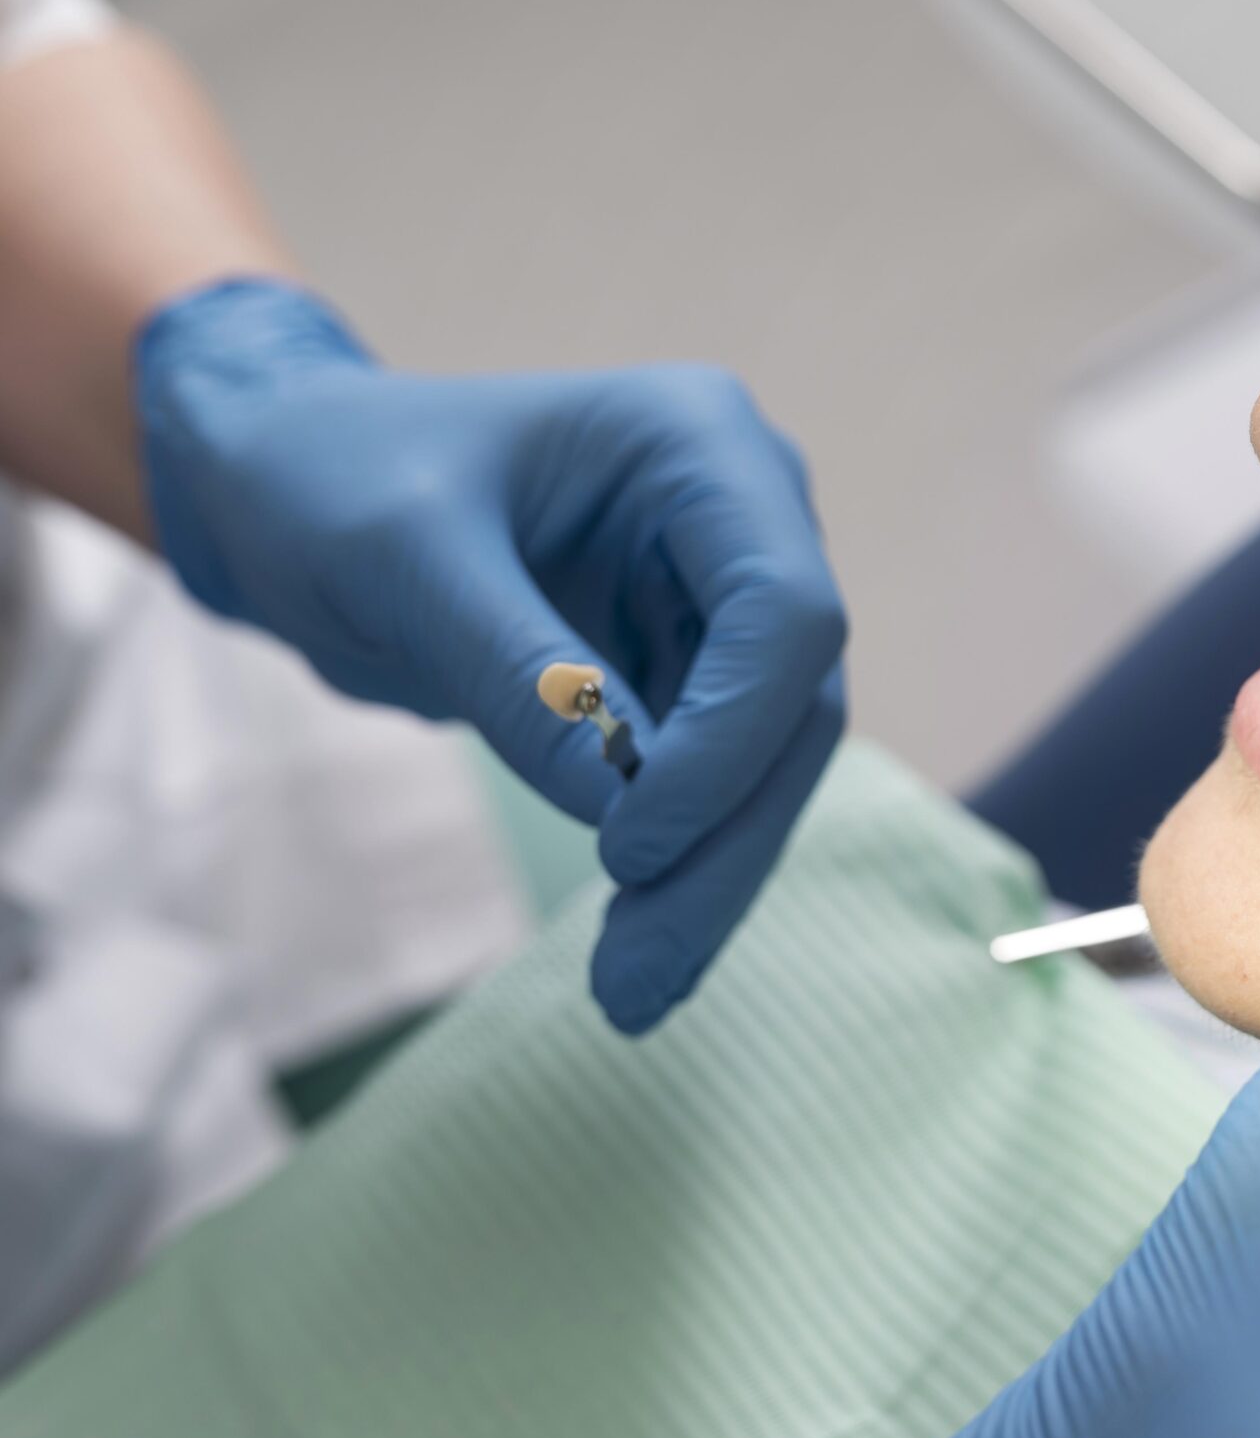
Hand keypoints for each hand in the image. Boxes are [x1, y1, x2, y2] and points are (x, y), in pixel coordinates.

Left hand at [132, 276, 847, 1033]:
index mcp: (701, 444)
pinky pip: (717, 785)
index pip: (784, 610)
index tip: (626, 846)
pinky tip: (637, 953)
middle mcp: (744, 515)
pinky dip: (683, 870)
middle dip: (723, 843)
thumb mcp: (402, 559)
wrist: (287, 487)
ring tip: (629, 994)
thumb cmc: (333, 479)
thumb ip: (519, 672)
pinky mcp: (691, 669)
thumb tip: (622, 811)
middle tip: (637, 981)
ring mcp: (724, 596)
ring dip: (709, 878)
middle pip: (793, 705)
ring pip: (770, 763)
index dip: (728, 740)